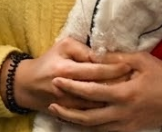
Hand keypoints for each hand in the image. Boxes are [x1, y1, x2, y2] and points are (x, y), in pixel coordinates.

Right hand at [12, 36, 131, 112]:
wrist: (28, 85)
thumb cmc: (48, 61)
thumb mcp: (63, 46)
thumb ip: (83, 48)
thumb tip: (102, 53)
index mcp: (66, 69)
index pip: (95, 70)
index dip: (113, 68)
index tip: (128, 65)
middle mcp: (67, 89)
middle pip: (99, 89)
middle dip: (118, 85)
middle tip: (134, 79)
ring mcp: (68, 105)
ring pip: (96, 105)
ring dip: (113, 100)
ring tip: (129, 92)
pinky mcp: (69, 115)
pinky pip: (90, 115)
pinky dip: (104, 111)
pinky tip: (115, 104)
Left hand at [47, 51, 161, 131]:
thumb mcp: (142, 60)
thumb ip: (116, 59)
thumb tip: (94, 55)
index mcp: (125, 93)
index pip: (92, 91)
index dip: (72, 86)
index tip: (57, 79)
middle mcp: (123, 113)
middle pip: (88, 116)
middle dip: (67, 109)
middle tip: (52, 100)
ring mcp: (126, 124)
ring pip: (94, 128)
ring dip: (75, 121)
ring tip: (60, 112)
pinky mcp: (131, 130)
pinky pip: (105, 131)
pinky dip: (90, 127)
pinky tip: (80, 121)